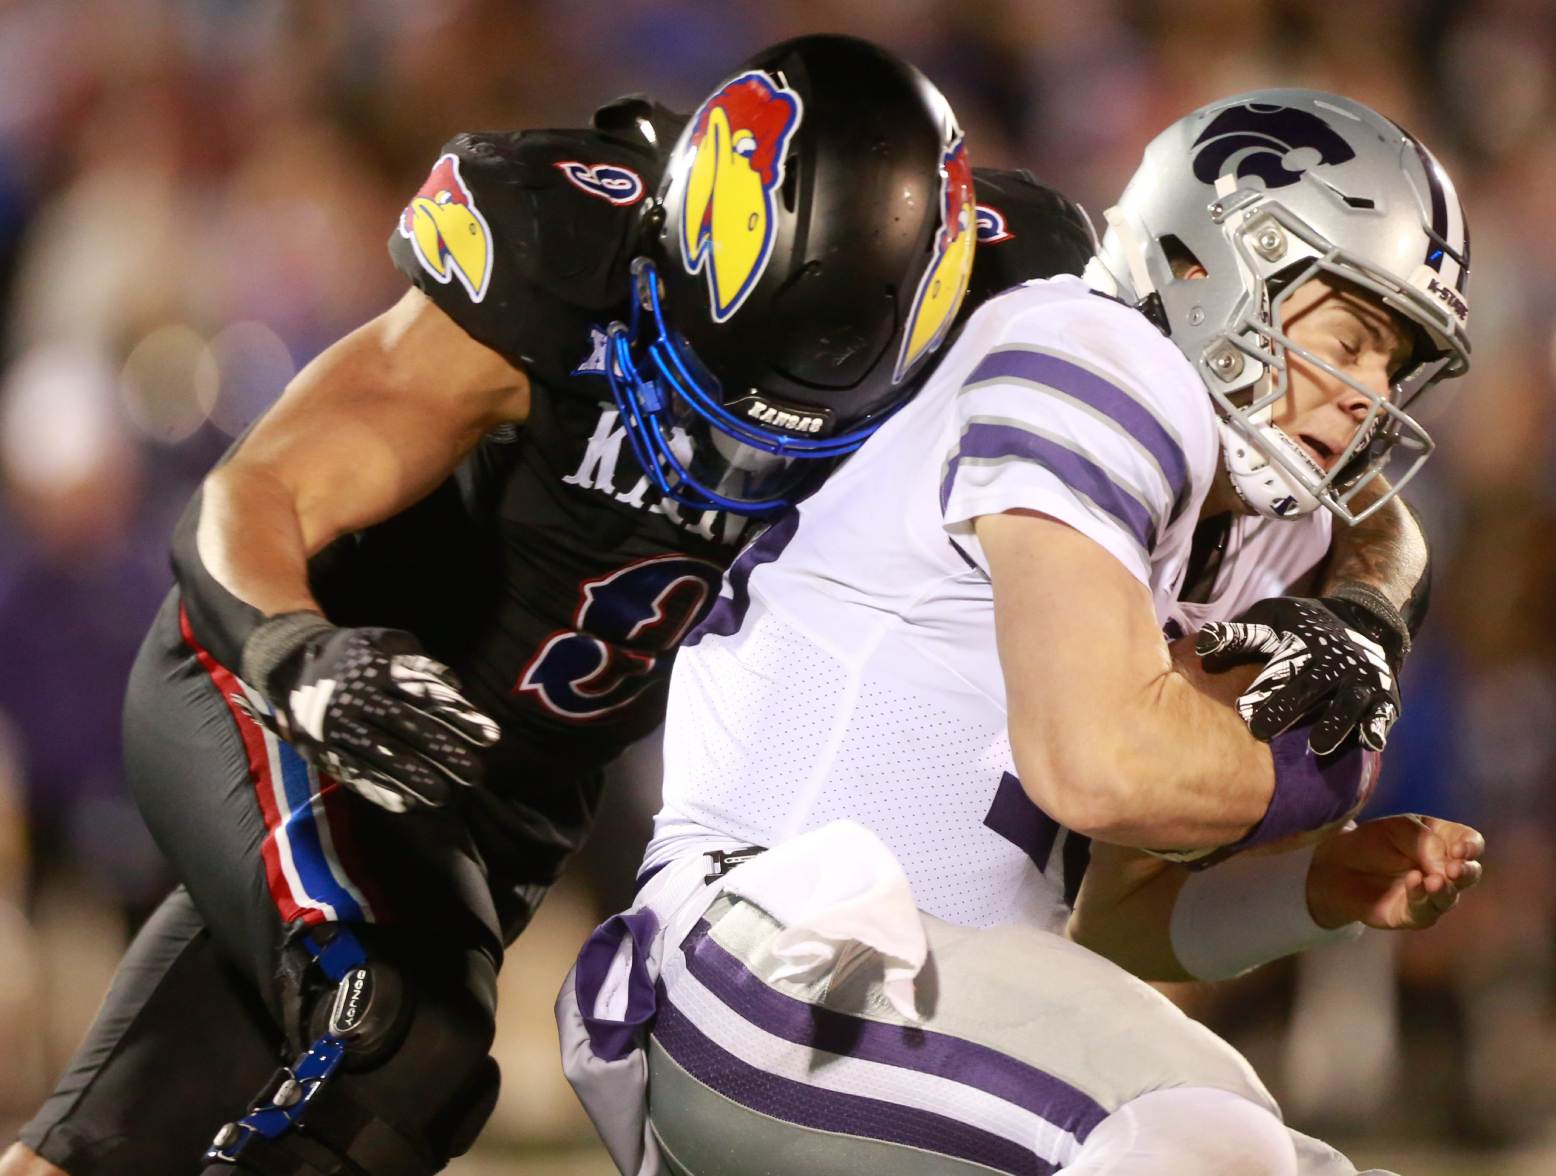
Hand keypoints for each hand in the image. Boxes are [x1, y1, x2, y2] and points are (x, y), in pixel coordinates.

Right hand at [241, 615, 500, 812]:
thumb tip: (454, 687)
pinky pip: (353, 772)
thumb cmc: (351, 655)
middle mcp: (358, 699)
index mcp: (377, 671)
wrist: (287, 661)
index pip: (427, 696)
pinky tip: (405, 804)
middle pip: (409, 729)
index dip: (461, 716)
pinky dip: (378, 789)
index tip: (492, 737)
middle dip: (445, 753)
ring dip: (415, 778)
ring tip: (444, 796)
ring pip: (382, 755)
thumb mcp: (381, 643)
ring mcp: (338, 727)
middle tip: (476, 775)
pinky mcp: (323, 749)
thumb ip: (419, 663)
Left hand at [1195, 592, 1406, 753]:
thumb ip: (1238, 637)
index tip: (1234, 698)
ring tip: (1317, 746)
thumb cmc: (1300, 628)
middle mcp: (1330, 659)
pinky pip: (1380, 712)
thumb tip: (1201, 650)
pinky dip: (1376, 726)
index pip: (1272, 654)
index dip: (1254, 673)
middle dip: (1285, 706)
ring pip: (1346, 701)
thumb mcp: (1269, 620)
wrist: (1364, 619)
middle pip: (1307, 684)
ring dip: (1333, 722)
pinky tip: (1369, 742)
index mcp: (1299, 640)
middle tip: (1259, 729)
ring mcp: (1358, 678)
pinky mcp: (1382, 695)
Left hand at [1306, 815, 1483, 930]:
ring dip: (1445, 889)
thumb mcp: (1397, 829)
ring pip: (1450, 897)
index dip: (1470, 847)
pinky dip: (1420, 897)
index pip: (1470, 843)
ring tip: (1434, 880)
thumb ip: (1425, 842)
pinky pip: (1424, 911)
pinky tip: (1414, 884)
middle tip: (1454, 869)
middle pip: (1470, 874)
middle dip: (1466, 872)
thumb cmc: (1370, 842)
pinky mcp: (1413, 915)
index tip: (1460, 849)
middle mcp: (1443, 870)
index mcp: (1444, 841)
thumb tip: (1447, 865)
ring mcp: (1431, 895)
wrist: (1335, 864)